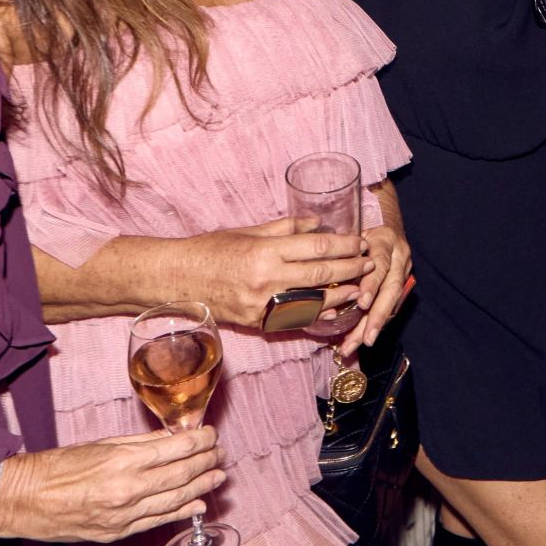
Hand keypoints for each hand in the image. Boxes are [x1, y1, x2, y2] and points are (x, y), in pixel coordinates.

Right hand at [0, 429, 224, 542]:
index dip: (200, 441)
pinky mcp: (117, 533)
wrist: (23, 500)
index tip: (211, 434)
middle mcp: (128, 489)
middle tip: (220, 454)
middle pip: (182, 474)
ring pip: (175, 499)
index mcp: (124, 461)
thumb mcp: (101, 444)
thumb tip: (170, 439)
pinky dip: (182, 512)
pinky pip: (157, 522)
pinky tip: (198, 504)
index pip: (177, 449)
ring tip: (218, 476)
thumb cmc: (58, 467)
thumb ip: (139, 443)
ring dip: (201, 486)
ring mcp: (124, 515)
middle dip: (206, 462)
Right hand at [183, 217, 365, 330]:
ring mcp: (261, 304)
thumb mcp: (247, 231)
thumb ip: (285, 228)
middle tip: (369, 263)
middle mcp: (266, 279)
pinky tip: (333, 310)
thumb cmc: (210, 249)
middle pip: (320, 275)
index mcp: (265, 251)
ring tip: (360, 289)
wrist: (176, 279)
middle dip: (349, 269)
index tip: (361, 242)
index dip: (343, 245)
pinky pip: (293, 320)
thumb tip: (317, 223)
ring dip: (340, 296)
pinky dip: (316, 315)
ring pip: (312, 302)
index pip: (316, 247)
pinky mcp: (256, 322)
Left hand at [341, 223, 411, 353]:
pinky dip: (375, 323)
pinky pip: (391, 307)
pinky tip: (362, 338)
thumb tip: (315, 268)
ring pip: (392, 303)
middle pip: (391, 290)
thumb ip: (340, 247)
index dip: (372, 284)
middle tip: (365, 338)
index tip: (362, 303)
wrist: (388, 225)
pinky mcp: (402, 284)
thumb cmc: (361, 229)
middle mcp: (399, 257)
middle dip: (377, 316)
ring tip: (356, 344)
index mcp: (385, 241)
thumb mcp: (352, 231)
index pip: (380, 264)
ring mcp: (403, 272)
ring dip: (375, 326)